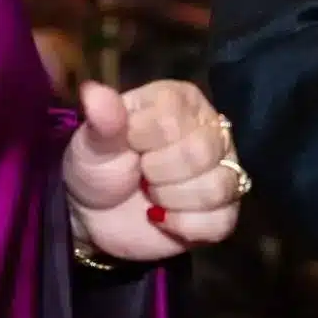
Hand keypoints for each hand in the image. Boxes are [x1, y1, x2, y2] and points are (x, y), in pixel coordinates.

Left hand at [62, 79, 244, 262]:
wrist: (97, 217)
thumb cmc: (98, 169)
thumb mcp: (92, 145)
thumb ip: (101, 121)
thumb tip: (93, 91)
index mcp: (179, 100)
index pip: (172, 120)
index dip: (143, 142)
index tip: (127, 148)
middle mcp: (210, 128)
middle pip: (202, 153)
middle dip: (158, 174)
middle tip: (140, 175)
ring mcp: (224, 169)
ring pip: (217, 187)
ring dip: (172, 200)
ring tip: (153, 195)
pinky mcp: (226, 209)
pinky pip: (220, 221)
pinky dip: (185, 227)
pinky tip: (166, 219)